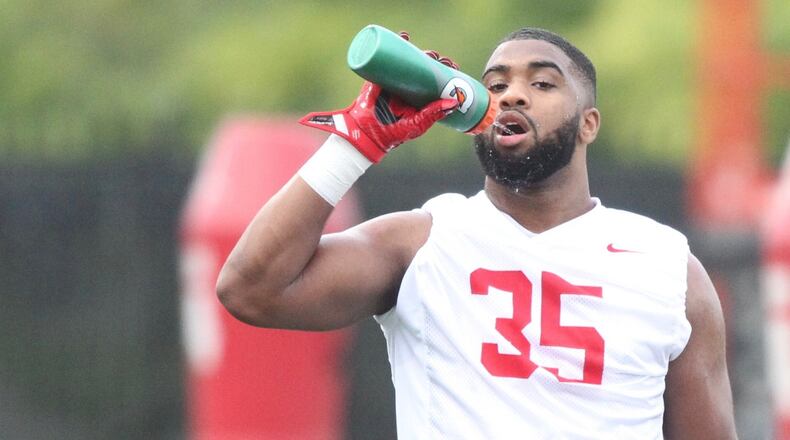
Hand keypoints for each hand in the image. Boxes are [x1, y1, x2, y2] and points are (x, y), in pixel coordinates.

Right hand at [300, 32, 459, 162]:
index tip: (453, 67)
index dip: (444, 72)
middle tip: (442, 60)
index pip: (433, 81)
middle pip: (422, 68)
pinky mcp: (377, 76)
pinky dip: (394, 43)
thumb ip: (434, 113)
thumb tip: (456, 101)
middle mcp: (406, 88)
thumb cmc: (393, 135)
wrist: (366, 134)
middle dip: (434, 60)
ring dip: (418, 50)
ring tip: (428, 52)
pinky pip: (385, 57)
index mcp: (417, 99)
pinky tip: (404, 36)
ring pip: (406, 60)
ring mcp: (392, 80)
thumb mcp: (417, 124)